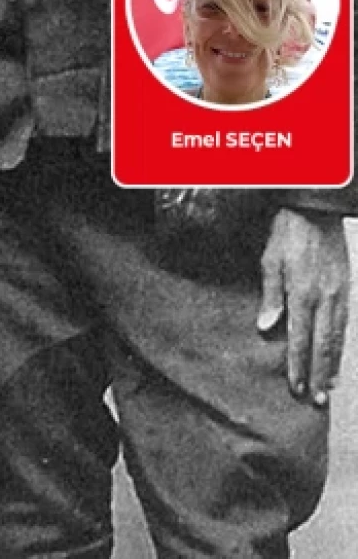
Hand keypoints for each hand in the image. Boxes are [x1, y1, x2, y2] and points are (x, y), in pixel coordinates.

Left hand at [256, 208, 349, 405]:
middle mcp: (325, 297)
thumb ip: (270, 295)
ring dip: (332, 365)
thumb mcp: (269, 260)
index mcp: (303, 293)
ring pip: (337, 337)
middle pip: (322, 345)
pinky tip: (337, 360)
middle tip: (315, 401)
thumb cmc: (286, 234)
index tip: (295, 387)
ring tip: (327, 389)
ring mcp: (340, 294)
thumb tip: (266, 327)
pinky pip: (345, 324)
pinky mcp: (346, 289)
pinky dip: (341, 346)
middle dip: (318, 374)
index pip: (299, 338)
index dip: (297, 365)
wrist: (317, 211)